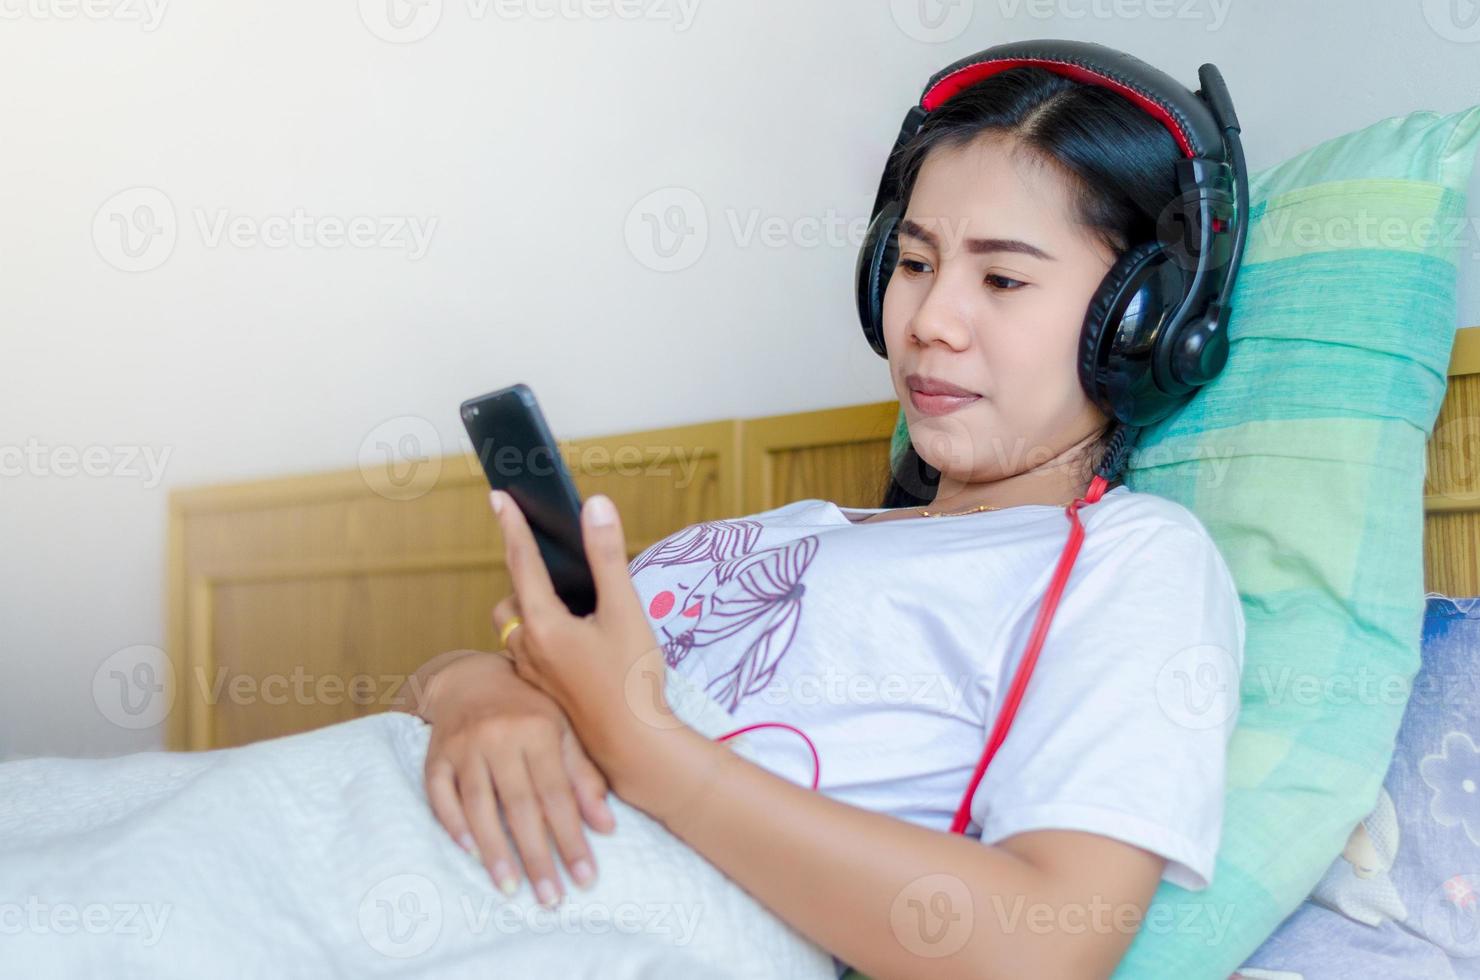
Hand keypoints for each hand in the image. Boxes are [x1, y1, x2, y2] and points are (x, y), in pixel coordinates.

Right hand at [420, 651, 614, 905]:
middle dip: (537, 856)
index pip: (557, 795)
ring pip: (478, 806)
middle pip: (520, 806)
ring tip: (511, 888)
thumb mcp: (563, 729)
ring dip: (495, 851)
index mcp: (539, 729)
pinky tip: (471, 855)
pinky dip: (454, 826)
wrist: (472, 677)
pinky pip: (440, 796)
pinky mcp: (435, 756)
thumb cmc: (529, 708)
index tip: (584, 879)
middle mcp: (500, 737)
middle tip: (550, 898)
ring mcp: (464, 746)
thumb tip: (606, 827)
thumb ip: (584, 776)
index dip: (572, 839)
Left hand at [488, 489, 680, 799]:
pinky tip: (574, 645)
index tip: (498, 496)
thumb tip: (595, 506)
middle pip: (510, 600)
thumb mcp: (626, 611)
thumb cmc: (632, 680)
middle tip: (555, 567)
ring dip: (530, 611)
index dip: (512, 525)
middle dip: (524, 579)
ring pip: (515, 630)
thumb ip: (608, 556)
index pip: (521, 561)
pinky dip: (540, 638)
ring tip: (567, 607)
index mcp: (543, 623)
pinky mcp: (542, 691)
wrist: (634, 746)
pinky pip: (526, 654)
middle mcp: (528, 647)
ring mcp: (532, 673)